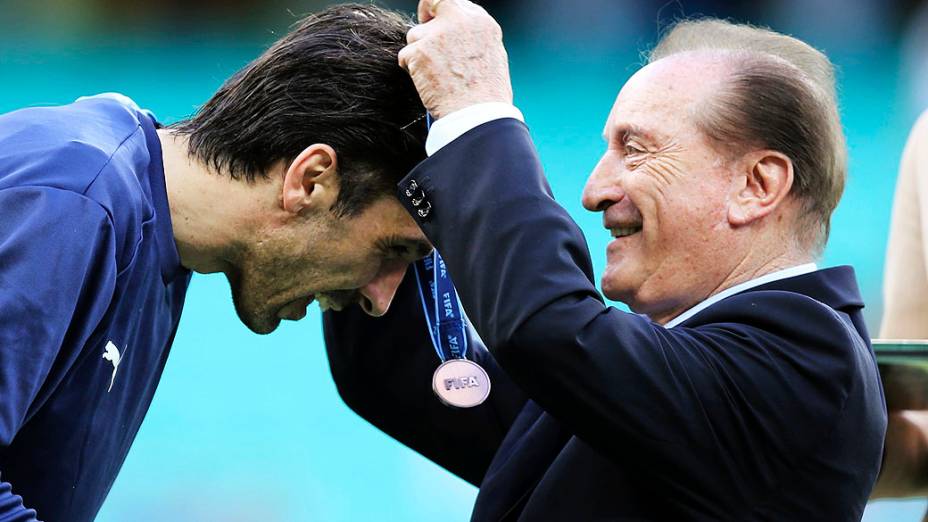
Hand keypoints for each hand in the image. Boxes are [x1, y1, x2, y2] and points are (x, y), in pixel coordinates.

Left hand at [399, 0, 512, 119]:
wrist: (478, 116)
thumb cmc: (487, 97)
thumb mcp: (491, 56)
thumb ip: (472, 39)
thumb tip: (454, 37)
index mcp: (482, 22)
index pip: (453, 2)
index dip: (440, 11)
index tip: (433, 20)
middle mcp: (459, 21)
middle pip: (431, 5)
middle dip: (424, 21)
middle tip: (423, 41)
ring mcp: (437, 35)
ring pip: (415, 35)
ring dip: (419, 53)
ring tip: (435, 77)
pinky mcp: (419, 51)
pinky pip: (405, 56)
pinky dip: (411, 70)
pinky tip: (427, 84)